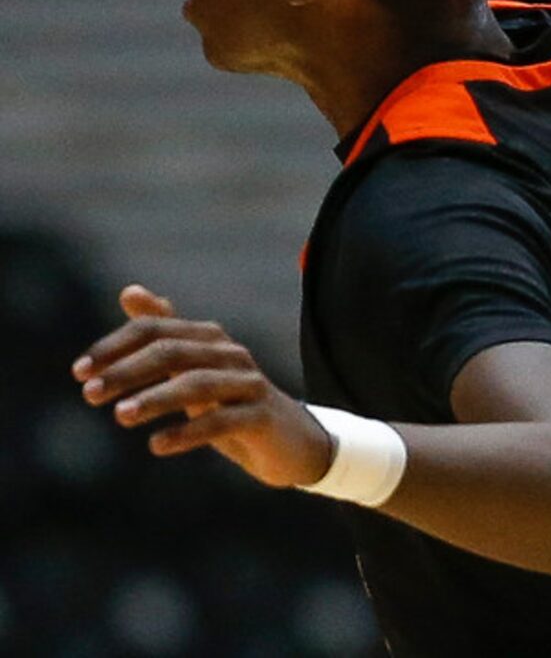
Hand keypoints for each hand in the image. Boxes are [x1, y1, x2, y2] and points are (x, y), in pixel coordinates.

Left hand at [72, 285, 331, 488]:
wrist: (287, 439)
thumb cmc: (230, 402)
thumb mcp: (194, 367)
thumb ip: (164, 330)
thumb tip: (129, 290)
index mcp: (209, 337)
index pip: (156, 329)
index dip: (116, 346)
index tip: (79, 371)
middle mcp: (230, 352)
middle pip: (174, 351)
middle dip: (128, 370)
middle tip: (89, 394)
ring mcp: (248, 383)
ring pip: (198, 383)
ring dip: (155, 398)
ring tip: (120, 416)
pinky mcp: (260, 416)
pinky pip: (222, 421)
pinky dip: (188, 432)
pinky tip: (157, 445)